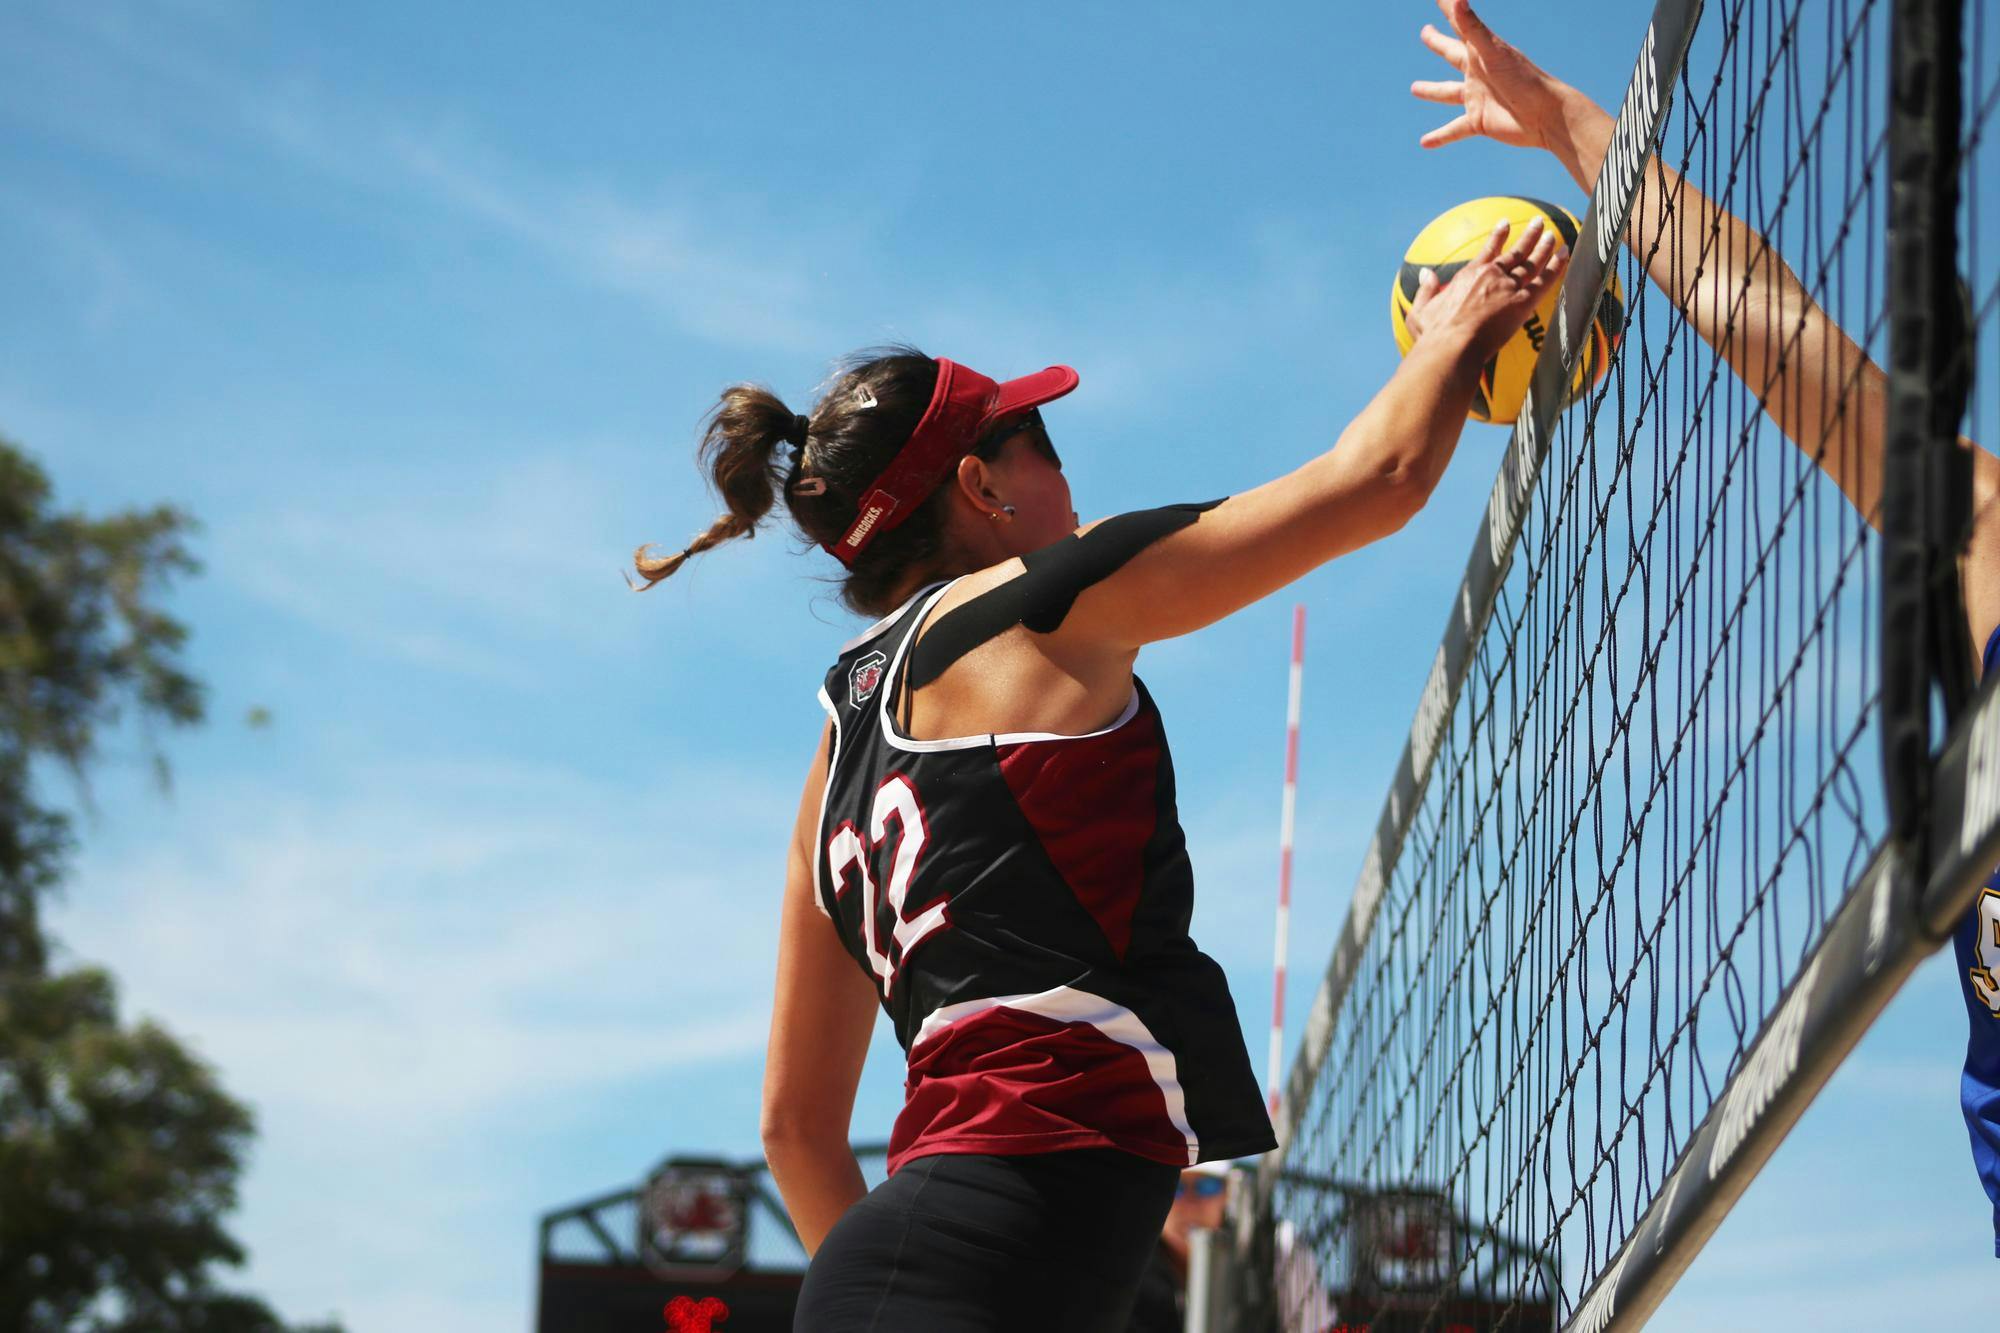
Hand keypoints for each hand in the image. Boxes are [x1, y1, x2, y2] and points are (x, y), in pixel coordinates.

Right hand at [1405, 216, 1567, 356]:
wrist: (1452, 347)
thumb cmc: (1434, 335)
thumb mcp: (1421, 311)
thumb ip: (1426, 290)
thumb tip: (1425, 274)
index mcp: (1470, 275)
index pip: (1488, 250)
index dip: (1498, 236)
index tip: (1505, 224)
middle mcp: (1492, 275)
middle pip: (1516, 252)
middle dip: (1529, 235)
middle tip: (1539, 223)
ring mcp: (1509, 287)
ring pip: (1533, 262)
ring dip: (1545, 246)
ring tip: (1553, 235)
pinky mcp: (1523, 302)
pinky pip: (1545, 279)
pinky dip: (1557, 265)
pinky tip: (1565, 253)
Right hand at [1411, 0, 1581, 158]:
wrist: (1546, 115)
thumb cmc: (1524, 79)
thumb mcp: (1493, 53)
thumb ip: (1473, 28)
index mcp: (1481, 52)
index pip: (1459, 24)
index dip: (1448, 8)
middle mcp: (1477, 72)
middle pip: (1451, 54)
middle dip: (1438, 43)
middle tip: (1425, 32)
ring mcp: (1477, 97)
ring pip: (1448, 92)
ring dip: (1432, 91)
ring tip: (1414, 88)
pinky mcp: (1478, 122)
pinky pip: (1454, 130)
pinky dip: (1440, 136)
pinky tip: (1425, 143)